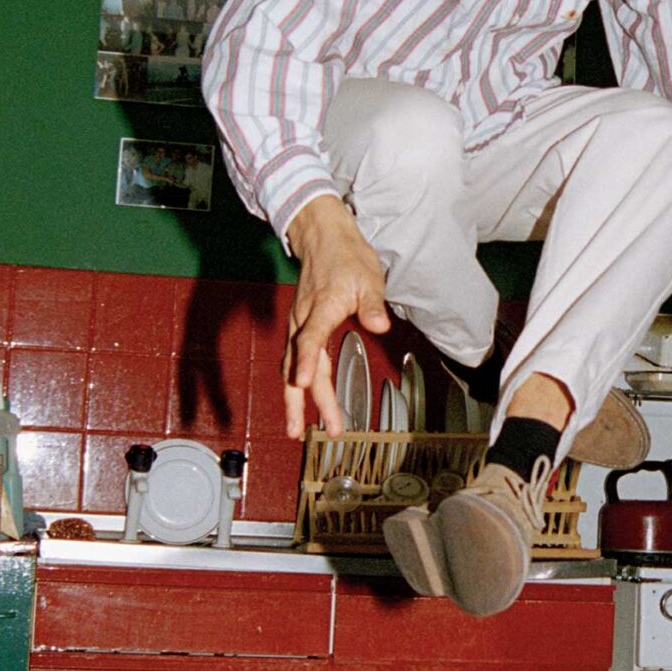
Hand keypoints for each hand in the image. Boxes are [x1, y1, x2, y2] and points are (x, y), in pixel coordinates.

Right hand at [283, 196, 390, 440]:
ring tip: (297, 429)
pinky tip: (301, 402)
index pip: (311, 339)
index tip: (304, 384)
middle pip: (297, 364)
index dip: (307, 362)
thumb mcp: (369, 278)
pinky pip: (294, 360)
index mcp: (322, 307)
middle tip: (301, 432)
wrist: (323, 238)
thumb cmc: (347, 257)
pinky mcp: (299, 327)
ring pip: (291, 367)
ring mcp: (298, 324)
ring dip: (293, 400)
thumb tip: (380, 325)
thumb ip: (373, 305)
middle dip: (299, 401)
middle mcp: (304, 319)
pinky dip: (296, 384)